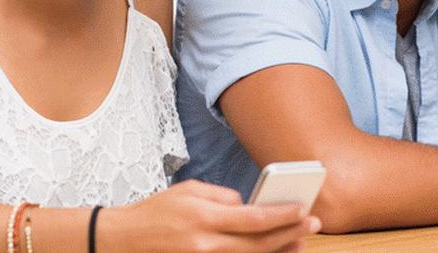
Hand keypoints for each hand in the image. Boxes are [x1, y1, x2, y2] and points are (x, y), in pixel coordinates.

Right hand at [100, 179, 320, 252]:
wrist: (123, 241)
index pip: (254, 218)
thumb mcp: (190, 191)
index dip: (283, 215)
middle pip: (259, 242)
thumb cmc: (157, 211)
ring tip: (300, 242)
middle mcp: (207, 245)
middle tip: (314, 224)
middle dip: (290, 234)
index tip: (304, 209)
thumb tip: (250, 205)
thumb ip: (223, 197)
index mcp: (205, 218)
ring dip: (279, 251)